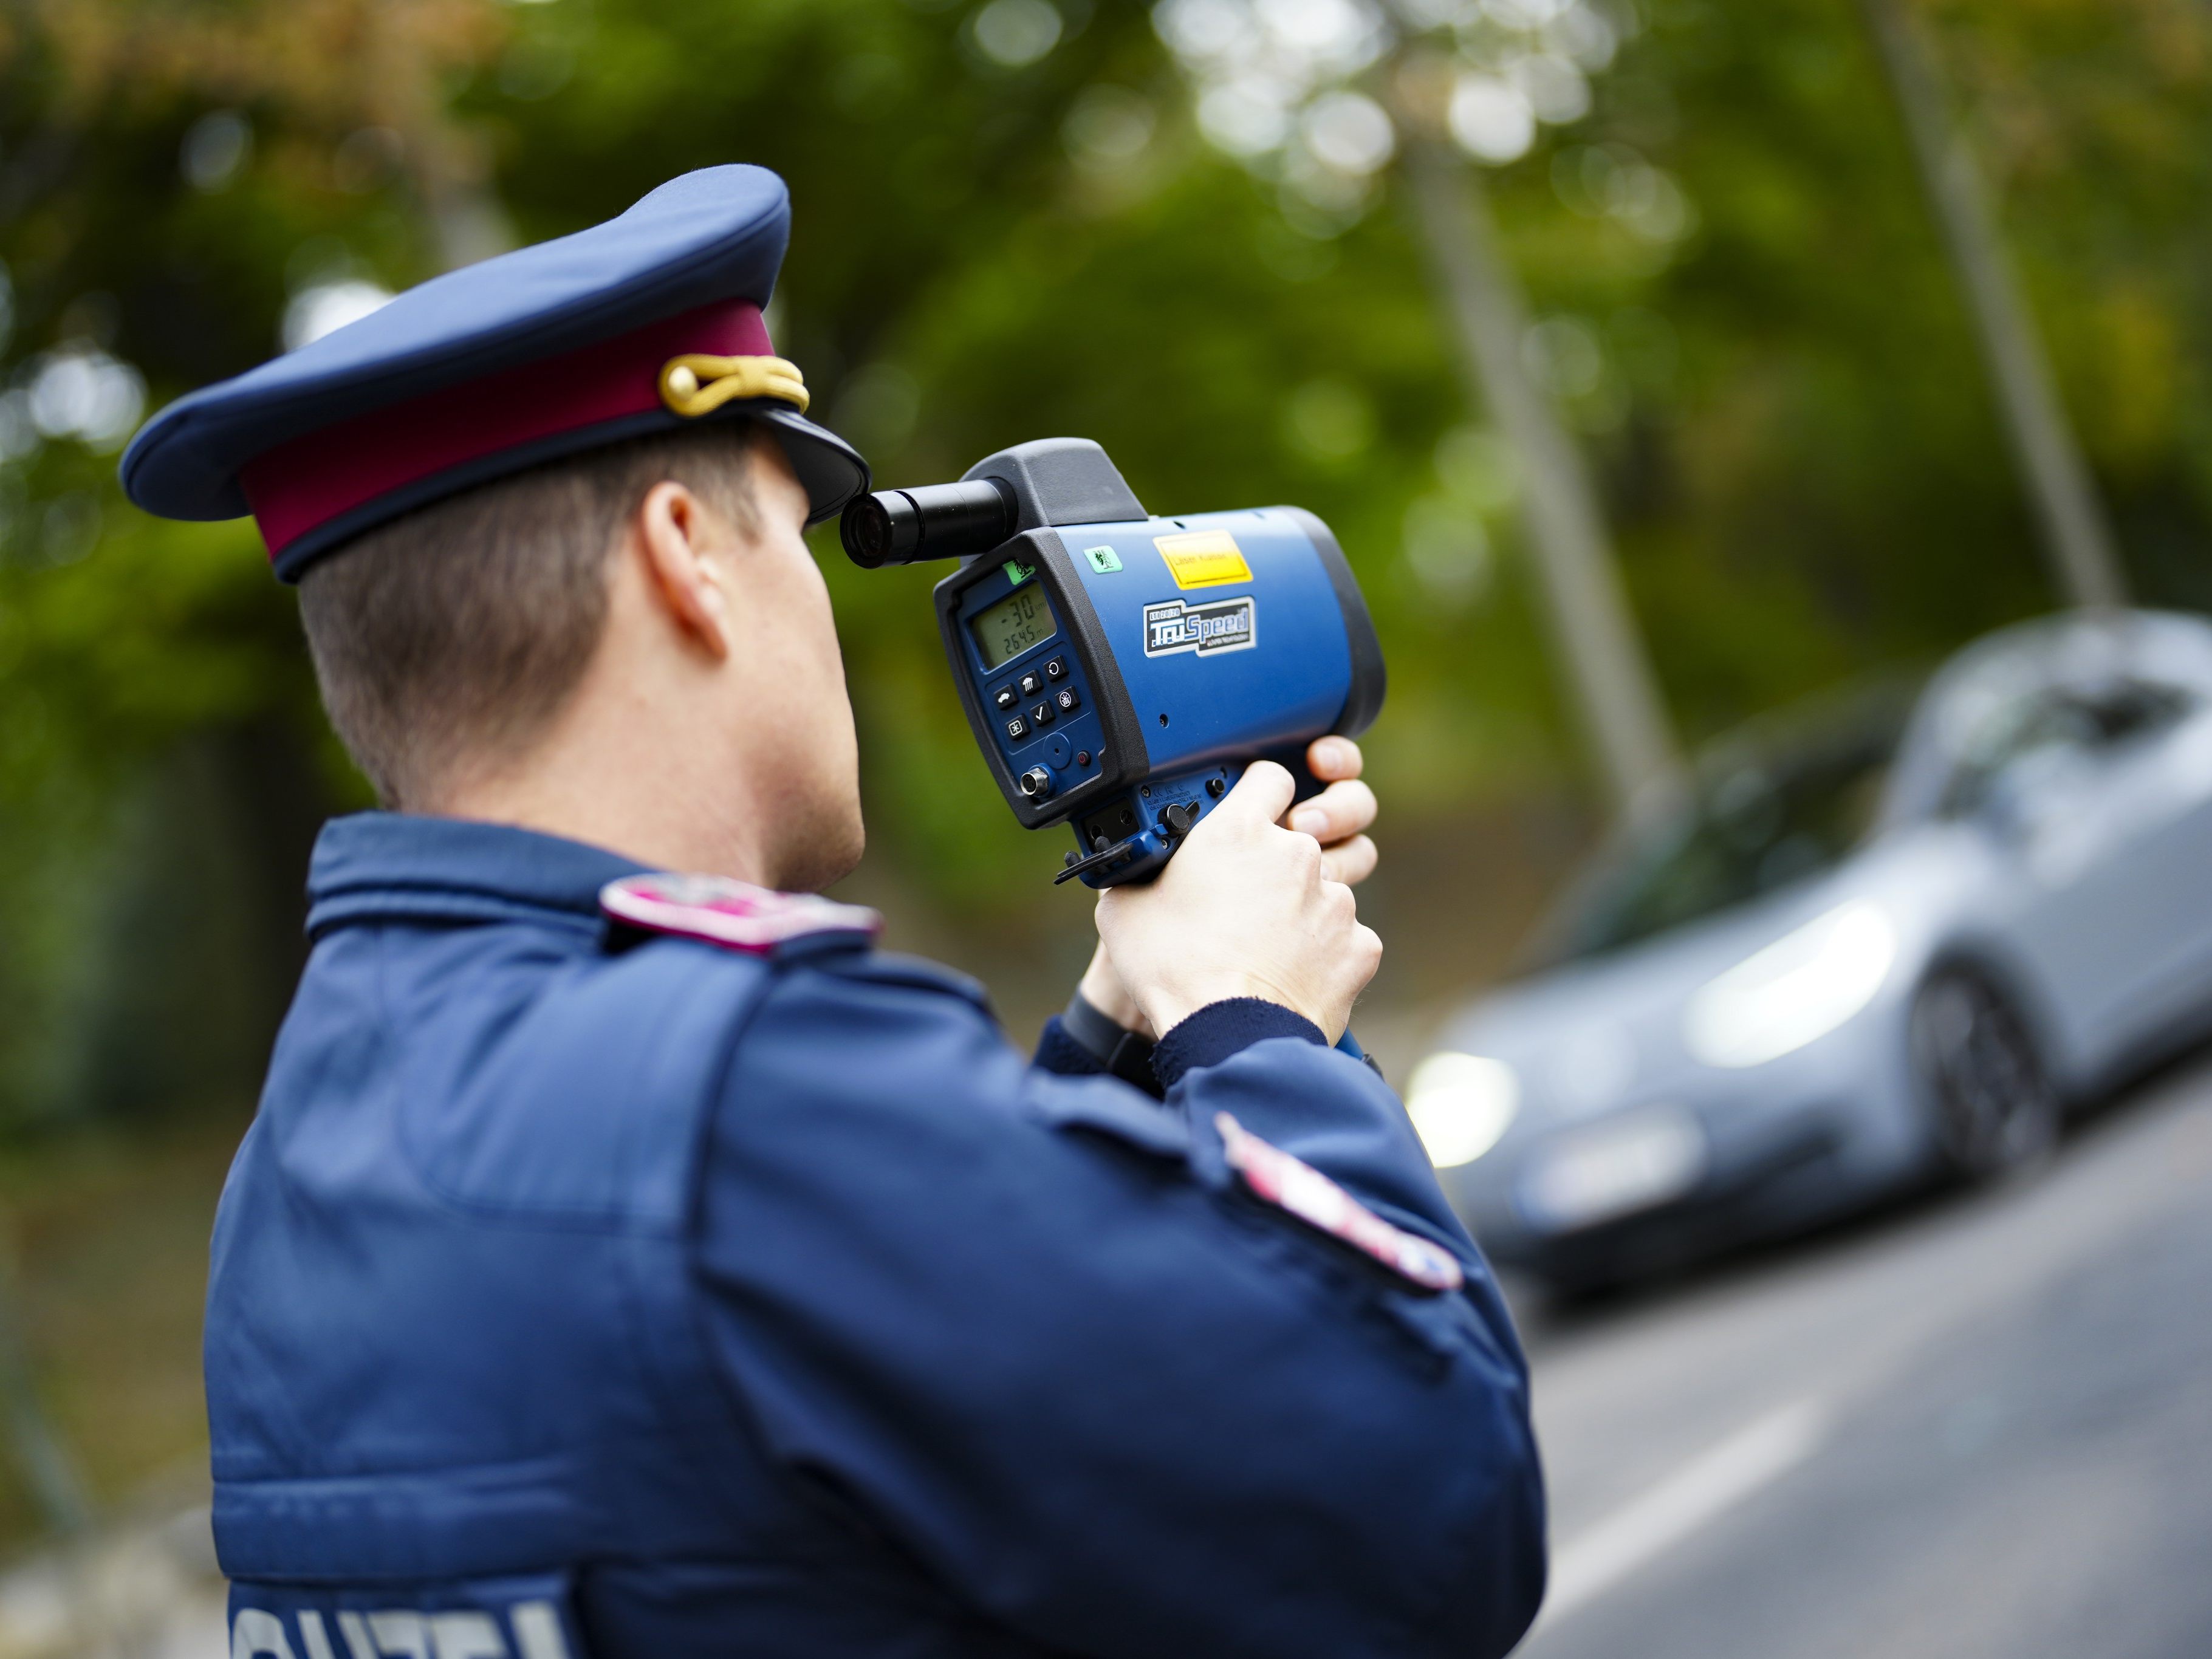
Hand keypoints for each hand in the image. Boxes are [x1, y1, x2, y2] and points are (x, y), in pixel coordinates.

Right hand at [1096, 760, 1381, 1043]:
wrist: (1225, 1035)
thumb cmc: (1172, 969)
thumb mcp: (1125, 906)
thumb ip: (1143, 870)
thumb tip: (1134, 869)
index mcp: (1239, 831)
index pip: (1270, 777)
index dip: (1261, 792)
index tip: (1254, 810)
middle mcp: (1296, 854)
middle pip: (1300, 839)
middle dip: (1278, 864)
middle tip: (1249, 898)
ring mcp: (1335, 900)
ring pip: (1324, 892)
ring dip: (1301, 911)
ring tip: (1266, 949)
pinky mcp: (1359, 946)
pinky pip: (1345, 940)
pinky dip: (1325, 955)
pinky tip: (1292, 976)